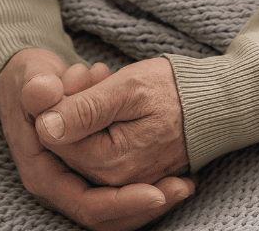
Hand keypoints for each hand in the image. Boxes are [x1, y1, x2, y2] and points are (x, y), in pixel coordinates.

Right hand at [0, 49, 194, 229]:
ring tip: (186, 183)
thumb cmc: (31, 80)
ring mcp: (74, 183)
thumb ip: (39, 90)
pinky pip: (121, 195)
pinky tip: (180, 177)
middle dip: (144, 205)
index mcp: (41, 174)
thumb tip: (46, 110)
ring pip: (118, 211)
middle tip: (182, 187)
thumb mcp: (34, 79)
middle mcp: (57, 187)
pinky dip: (147, 188)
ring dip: (152, 198)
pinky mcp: (89, 175)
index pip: (85, 206)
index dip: (121, 203)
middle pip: (107, 217)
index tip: (156, 193)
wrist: (28, 79)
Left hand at [36, 57, 189, 189]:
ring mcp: (123, 181)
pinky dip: (98, 125)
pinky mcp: (130, 175)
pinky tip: (114, 103)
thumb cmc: (171, 90)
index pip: (53, 137)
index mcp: (108, 162)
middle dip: (73, 107)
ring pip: (80, 145)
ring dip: (86, 114)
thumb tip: (44, 127)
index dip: (61, 101)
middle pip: (65, 144)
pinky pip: (97, 151)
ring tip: (108, 85)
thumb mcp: (126, 88)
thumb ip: (85, 110)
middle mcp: (113, 181)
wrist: (214, 104)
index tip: (86, 77)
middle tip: (99, 77)